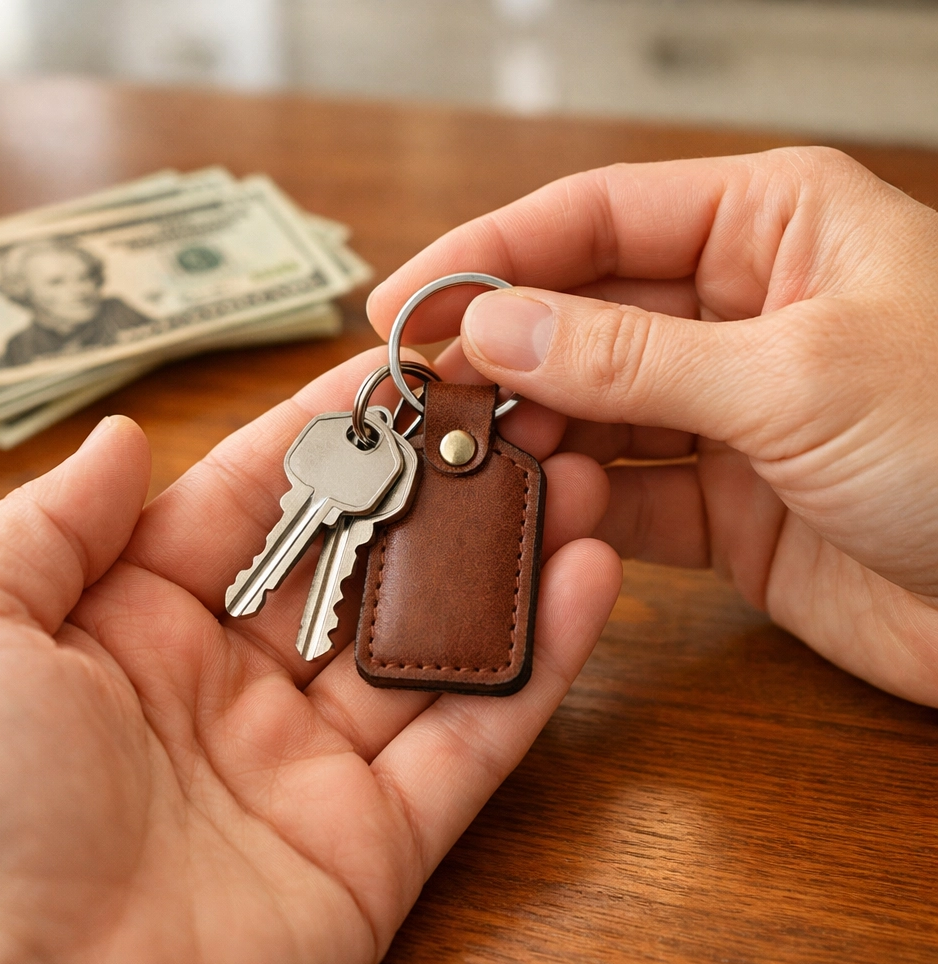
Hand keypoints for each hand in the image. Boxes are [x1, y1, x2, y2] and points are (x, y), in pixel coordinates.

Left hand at [0, 350, 618, 963]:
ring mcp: (312, 767)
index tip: (405, 369)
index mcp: (139, 625)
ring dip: (505, 560)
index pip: (260, 500)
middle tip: (515, 412)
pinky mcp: (378, 845)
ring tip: (571, 474)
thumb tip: (126, 435)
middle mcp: (233, 688)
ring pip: (432, 643)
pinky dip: (538, 663)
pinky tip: (587, 575)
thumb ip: (54, 525)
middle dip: (438, 488)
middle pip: (363, 565)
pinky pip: (473, 740)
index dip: (331, 432)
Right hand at [369, 147, 937, 704]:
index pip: (596, 219)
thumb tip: (496, 330)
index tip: (406, 301)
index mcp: (772, 227)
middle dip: (498, 356)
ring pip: (591, 410)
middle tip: (415, 396)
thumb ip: (631, 359)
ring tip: (459, 458)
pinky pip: (622, 493)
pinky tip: (530, 510)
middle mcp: (741, 312)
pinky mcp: (723, 504)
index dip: (492, 255)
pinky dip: (574, 505)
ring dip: (529, 435)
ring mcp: (726, 413)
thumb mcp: (792, 377)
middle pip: (581, 318)